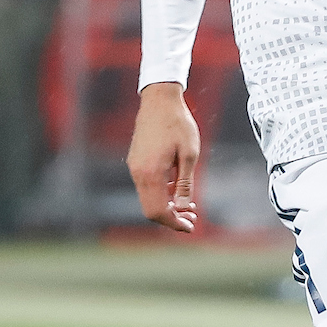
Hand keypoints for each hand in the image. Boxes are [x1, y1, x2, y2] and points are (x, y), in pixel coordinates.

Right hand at [126, 82, 200, 233]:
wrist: (159, 100)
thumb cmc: (178, 124)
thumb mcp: (189, 154)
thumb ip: (185, 183)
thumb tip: (184, 207)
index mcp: (151, 173)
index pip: (158, 211)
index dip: (174, 223)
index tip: (191, 226)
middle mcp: (138, 173)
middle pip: (150, 210)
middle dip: (171, 218)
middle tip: (192, 219)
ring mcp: (134, 167)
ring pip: (147, 199)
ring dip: (166, 206)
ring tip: (189, 206)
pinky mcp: (135, 161)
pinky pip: (146, 186)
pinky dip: (160, 194)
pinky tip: (176, 189)